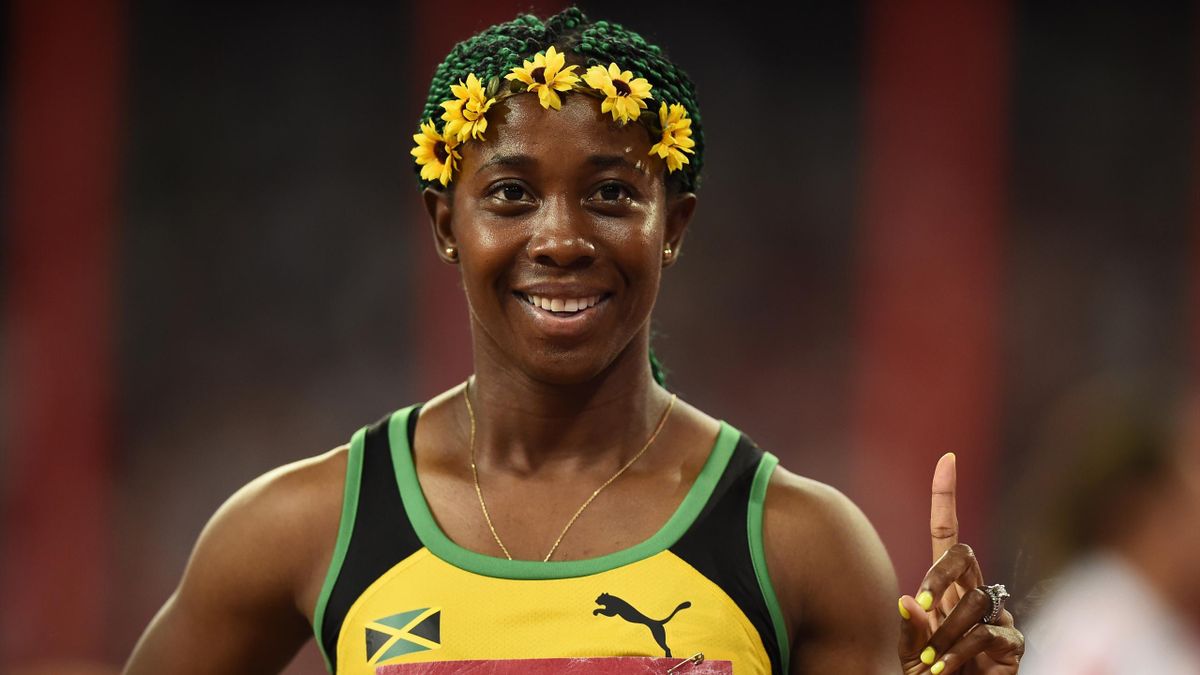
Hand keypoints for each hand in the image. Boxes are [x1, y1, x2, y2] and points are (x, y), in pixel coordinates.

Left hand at [897, 453, 1023, 673]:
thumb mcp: (907, 655)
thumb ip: (908, 631)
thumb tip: (908, 600)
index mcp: (944, 589)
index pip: (947, 535)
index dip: (945, 497)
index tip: (946, 459)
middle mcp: (971, 594)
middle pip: (962, 555)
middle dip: (938, 576)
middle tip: (923, 606)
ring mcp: (995, 615)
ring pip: (972, 601)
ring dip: (946, 634)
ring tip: (933, 662)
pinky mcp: (1012, 642)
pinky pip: (987, 633)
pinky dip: (961, 653)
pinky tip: (947, 669)